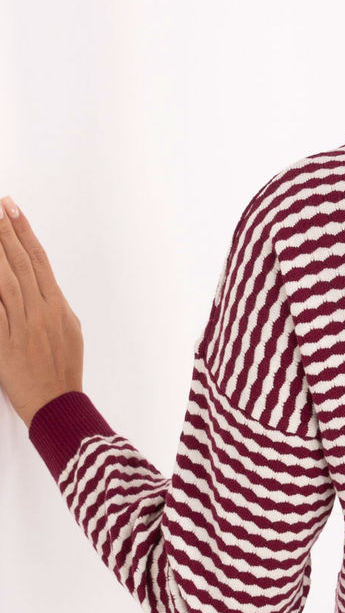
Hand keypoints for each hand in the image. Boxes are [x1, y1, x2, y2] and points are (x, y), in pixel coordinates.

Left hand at [0, 196, 83, 428]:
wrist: (56, 403)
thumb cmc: (63, 370)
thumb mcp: (70, 331)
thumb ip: (56, 306)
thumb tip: (45, 286)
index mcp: (57, 306)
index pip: (38, 259)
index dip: (25, 231)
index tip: (13, 209)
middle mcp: (40, 312)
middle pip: (19, 263)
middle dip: (5, 231)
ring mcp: (21, 326)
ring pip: (4, 280)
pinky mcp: (4, 342)